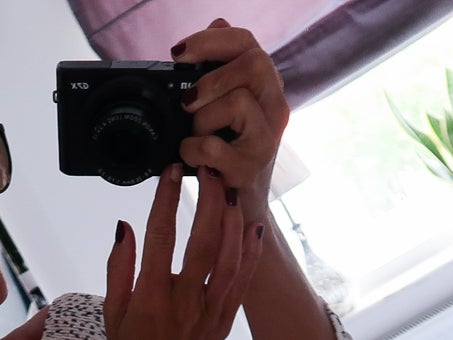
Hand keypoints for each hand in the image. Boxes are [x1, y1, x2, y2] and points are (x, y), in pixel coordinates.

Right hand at [104, 161, 265, 339]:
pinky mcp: (225, 318)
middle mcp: (184, 300)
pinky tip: (252, 225)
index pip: (160, 237)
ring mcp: (209, 310)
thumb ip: (119, 270)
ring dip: (231, 218)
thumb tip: (124, 227)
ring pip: (228, 256)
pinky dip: (249, 251)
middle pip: (202, 239)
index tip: (169, 172)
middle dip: (207, 199)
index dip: (165, 200)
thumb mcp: (112, 316)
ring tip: (229, 189)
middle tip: (208, 170)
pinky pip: (242, 279)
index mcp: (151, 297)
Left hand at [171, 19, 289, 225]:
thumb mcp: (219, 105)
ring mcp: (269, 136)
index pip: (246, 42)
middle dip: (211, 79)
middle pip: (253, 63)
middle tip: (187, 101)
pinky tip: (193, 156)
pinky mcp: (253, 167)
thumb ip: (219, 67)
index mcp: (262, 84)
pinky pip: (217, 147)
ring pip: (238, 102)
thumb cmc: (225, 152)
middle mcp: (274, 105)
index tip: (178, 53)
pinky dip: (194, 150)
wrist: (237, 205)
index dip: (211, 40)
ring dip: (202, 120)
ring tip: (196, 136)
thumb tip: (219, 21)